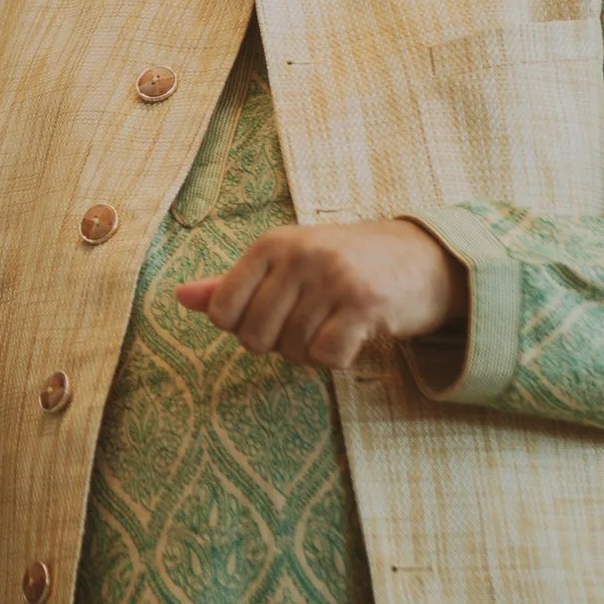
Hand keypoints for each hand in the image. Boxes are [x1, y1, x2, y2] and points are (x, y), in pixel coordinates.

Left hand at [174, 219, 468, 371]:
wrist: (424, 258)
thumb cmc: (344, 264)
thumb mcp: (286, 263)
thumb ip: (233, 284)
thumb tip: (179, 297)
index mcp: (270, 245)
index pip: (222, 310)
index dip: (243, 328)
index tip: (273, 316)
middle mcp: (298, 256)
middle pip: (254, 337)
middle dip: (279, 345)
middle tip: (310, 323)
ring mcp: (332, 277)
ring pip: (292, 350)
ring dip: (311, 351)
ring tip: (335, 324)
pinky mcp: (365, 303)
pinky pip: (327, 357)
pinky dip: (338, 358)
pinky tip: (354, 335)